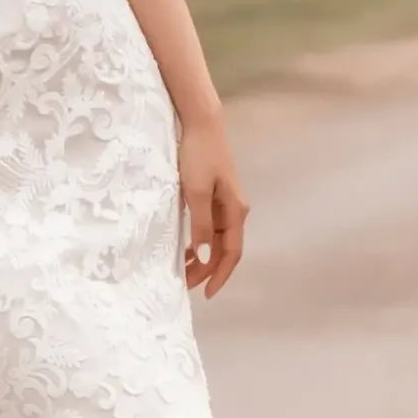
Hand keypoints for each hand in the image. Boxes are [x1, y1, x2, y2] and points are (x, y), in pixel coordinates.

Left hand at [177, 113, 248, 297]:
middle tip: (187, 285)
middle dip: (208, 270)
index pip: (231, 252)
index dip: (220, 274)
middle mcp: (235, 210)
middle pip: (225, 249)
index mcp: (235, 210)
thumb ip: (200, 224)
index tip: (206, 293)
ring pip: (217, 240)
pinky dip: (200, 241)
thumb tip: (204, 255)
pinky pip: (211, 228)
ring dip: (203, 257)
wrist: (201, 124)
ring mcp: (226, 203)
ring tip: (183, 271)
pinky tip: (186, 248)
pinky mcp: (215, 197)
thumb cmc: (198, 156)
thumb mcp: (195, 192)